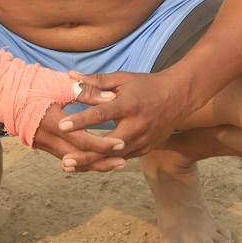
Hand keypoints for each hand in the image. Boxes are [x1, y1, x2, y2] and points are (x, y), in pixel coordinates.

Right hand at [30, 84, 127, 172]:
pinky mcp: (44, 145)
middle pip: (77, 155)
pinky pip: (66, 156)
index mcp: (50, 120)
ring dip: (94, 163)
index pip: (79, 138)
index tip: (120, 143)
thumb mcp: (59, 83)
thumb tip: (111, 98)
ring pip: (72, 160)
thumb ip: (86, 91)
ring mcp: (43, 144)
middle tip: (123, 162)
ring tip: (117, 164)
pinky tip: (99, 159)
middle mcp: (45, 137)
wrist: (6, 92)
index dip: (101, 143)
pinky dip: (83, 159)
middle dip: (101, 160)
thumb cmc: (33, 83)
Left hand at [56, 70, 189, 164]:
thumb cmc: (146, 85)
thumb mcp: (122, 79)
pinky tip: (87, 165)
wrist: (179, 97)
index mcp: (128, 105)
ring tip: (69, 166)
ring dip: (91, 162)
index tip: (62, 126)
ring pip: (114, 157)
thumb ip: (96, 81)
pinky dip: (105, 162)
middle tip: (64, 161)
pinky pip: (122, 158)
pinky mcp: (146, 148)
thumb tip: (71, 76)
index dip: (81, 120)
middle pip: (107, 145)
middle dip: (85, 154)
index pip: (101, 114)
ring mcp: (143, 140)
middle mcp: (137, 125)